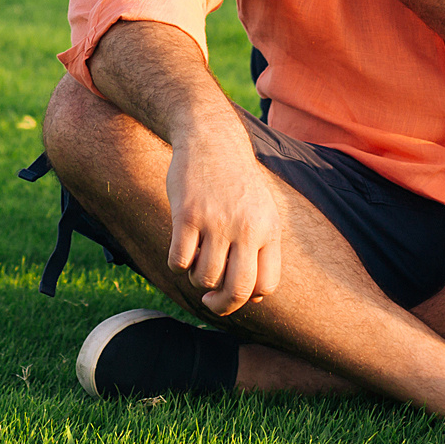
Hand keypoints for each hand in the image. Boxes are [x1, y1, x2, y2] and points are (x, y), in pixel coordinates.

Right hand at [167, 126, 281, 316]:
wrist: (211, 138)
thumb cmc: (235, 181)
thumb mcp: (261, 210)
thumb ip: (261, 249)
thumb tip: (256, 299)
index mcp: (268, 229)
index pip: (266, 285)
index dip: (248, 298)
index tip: (233, 292)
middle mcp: (246, 227)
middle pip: (238, 289)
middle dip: (222, 305)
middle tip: (210, 301)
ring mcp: (216, 221)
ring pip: (204, 278)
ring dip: (197, 278)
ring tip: (197, 259)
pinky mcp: (186, 215)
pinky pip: (179, 261)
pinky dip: (177, 264)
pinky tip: (179, 249)